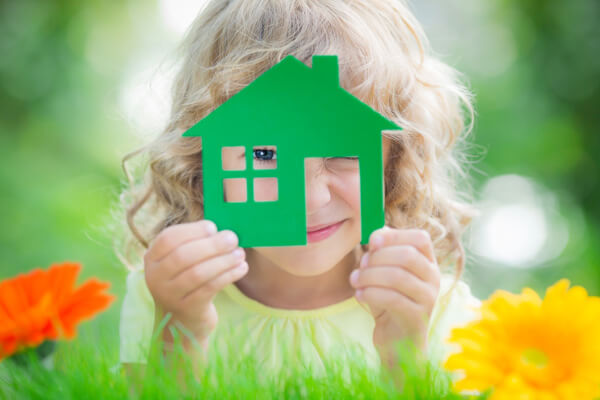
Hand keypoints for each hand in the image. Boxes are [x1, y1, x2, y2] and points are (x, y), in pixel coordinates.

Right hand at [144, 220, 247, 343]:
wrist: (183, 322)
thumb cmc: (188, 282)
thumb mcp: (183, 262)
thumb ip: (196, 243)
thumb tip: (223, 230)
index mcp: (152, 258)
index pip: (168, 238)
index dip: (193, 230)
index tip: (214, 227)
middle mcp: (155, 277)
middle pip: (183, 255)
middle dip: (212, 245)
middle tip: (233, 239)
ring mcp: (169, 295)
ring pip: (198, 273)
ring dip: (223, 260)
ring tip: (240, 254)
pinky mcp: (187, 309)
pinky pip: (210, 288)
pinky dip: (228, 275)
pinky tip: (241, 268)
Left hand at [349, 226, 440, 367]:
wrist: (397, 341)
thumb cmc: (388, 301)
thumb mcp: (384, 273)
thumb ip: (381, 252)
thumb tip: (374, 233)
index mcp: (427, 262)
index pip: (421, 238)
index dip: (395, 235)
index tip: (372, 241)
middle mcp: (433, 278)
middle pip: (408, 255)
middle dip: (378, 258)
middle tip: (360, 266)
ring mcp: (429, 298)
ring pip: (398, 276)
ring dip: (370, 275)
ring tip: (355, 280)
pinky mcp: (417, 317)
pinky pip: (393, 298)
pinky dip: (371, 293)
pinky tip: (359, 295)